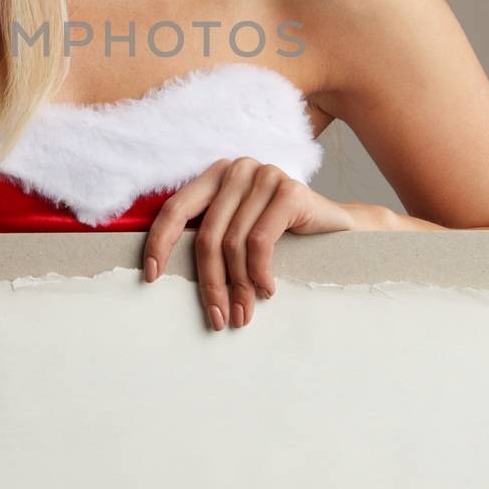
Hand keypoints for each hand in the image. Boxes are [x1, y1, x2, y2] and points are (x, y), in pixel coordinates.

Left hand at [142, 157, 354, 330]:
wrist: (337, 229)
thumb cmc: (281, 235)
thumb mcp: (238, 232)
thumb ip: (211, 238)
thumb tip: (163, 272)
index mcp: (215, 176)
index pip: (175, 209)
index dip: (159, 243)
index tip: (152, 277)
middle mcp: (236, 169)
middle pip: (207, 234)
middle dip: (210, 283)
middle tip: (217, 318)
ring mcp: (264, 175)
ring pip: (234, 243)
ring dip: (238, 286)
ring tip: (243, 312)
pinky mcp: (290, 191)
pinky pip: (261, 241)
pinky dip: (260, 273)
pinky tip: (268, 290)